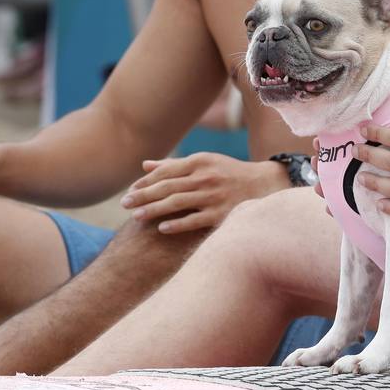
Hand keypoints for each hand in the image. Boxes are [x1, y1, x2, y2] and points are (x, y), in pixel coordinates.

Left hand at [120, 152, 288, 233]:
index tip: (130, 191)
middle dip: (142, 195)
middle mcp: (206, 177)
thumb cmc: (229, 173)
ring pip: (176, 203)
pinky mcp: (222, 213)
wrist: (266, 185)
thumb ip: (175, 166)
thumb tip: (145, 165)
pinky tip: (162, 229)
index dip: (145, 182)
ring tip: (136, 217)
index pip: (166, 171)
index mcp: (201, 161)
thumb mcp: (205, 163)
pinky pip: (194, 220)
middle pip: (167, 187)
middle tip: (124, 204)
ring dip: (153, 210)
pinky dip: (177, 224)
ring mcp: (214, 195)